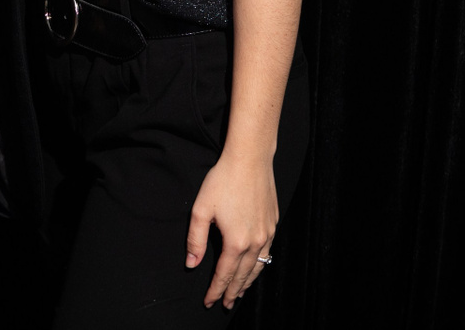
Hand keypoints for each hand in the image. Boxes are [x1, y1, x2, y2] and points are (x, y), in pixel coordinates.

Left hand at [186, 152, 277, 308]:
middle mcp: (255, 242)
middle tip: (225, 305)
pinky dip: (259, 266)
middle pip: (243, 276)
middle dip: (233, 292)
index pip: (224, 275)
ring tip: (239, 293)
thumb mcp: (201, 209)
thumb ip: (195, 240)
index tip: (209, 301)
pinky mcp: (273, 224)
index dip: (216, 290)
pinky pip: (267, 253)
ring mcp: (267, 233)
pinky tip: (254, 268)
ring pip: (258, 267)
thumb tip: (192, 264)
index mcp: (235, 241)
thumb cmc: (223, 181)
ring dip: (248, 283)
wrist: (250, 160)